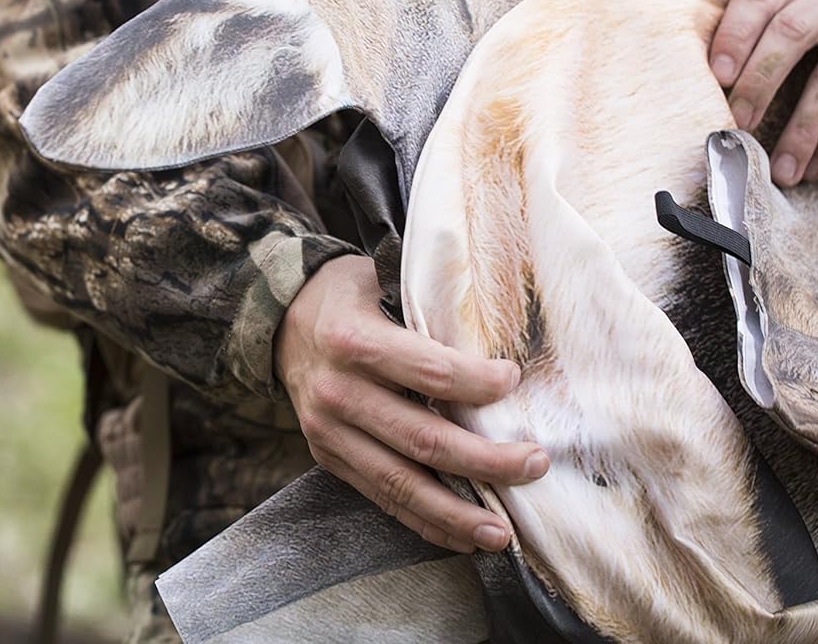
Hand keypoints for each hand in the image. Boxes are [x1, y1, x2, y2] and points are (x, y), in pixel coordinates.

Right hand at [275, 254, 547, 553]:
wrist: (282, 321)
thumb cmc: (350, 297)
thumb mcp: (381, 280)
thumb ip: (429, 304)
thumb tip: (501, 326)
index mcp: (353, 340)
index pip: (429, 371)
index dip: (478, 384)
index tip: (515, 382)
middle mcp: (338, 392)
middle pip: (423, 439)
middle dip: (486, 460)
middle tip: (535, 464)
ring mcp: (329, 432)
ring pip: (402, 483)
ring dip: (457, 512)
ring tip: (503, 533)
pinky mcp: (329, 458)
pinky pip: (381, 498)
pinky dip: (424, 522)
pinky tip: (462, 537)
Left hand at [709, 0, 817, 185]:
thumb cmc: (805, 43)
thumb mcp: (776, 28)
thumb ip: (745, 41)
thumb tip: (691, 89)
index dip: (735, 36)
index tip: (716, 79)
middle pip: (792, 32)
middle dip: (760, 84)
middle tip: (738, 126)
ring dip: (801, 130)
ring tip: (780, 169)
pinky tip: (814, 166)